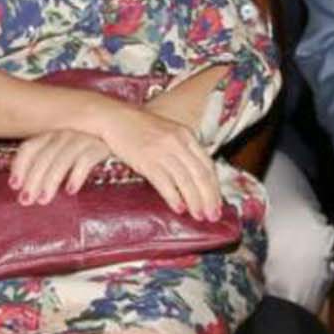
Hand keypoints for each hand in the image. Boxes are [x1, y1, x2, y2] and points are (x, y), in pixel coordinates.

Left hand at [8, 127, 110, 204]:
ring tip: (43, 200)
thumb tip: (28, 189)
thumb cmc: (93, 150)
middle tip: (26, 201)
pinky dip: (76, 175)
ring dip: (50, 180)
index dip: (19, 166)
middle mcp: (66, 132)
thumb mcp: (67, 154)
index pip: (30, 146)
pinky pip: (86, 159)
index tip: (14, 186)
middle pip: (44, 155)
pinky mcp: (103, 144)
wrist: (131, 137)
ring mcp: (85, 136)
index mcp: (54, 133)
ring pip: (61, 157)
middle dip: (33, 179)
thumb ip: (50, 164)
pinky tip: (71, 191)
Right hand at [94, 101, 221, 219]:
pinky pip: (164, 182)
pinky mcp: (146, 160)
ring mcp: (162, 151)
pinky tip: (179, 208)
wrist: (115, 117)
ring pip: (185, 181)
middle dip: (209, 198)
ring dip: (194, 202)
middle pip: (200, 175)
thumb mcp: (168, 132)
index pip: (208, 165)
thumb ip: (183, 149)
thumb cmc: (140, 127)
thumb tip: (195, 175)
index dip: (215, 188)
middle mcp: (178, 142)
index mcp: (187, 135)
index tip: (218, 204)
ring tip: (198, 216)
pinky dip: (174, 197)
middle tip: (213, 216)